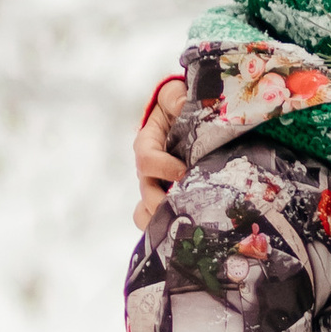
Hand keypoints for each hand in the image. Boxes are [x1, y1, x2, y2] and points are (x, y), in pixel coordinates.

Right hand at [133, 79, 185, 230]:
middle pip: (145, 192)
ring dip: (159, 221)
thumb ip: (175, 97)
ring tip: (181, 226)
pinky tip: (183, 236)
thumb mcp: (175, 95)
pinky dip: (162, 230)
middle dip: (162, 201)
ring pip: (143, 213)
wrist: (187, 118)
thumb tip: (181, 106)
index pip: (146, 159)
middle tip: (186, 204)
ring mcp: (154, 187)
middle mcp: (147, 170)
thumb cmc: (179, 105)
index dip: (163, 168)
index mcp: (147, 144)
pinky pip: (153, 222)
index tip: (184, 171)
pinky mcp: (165, 199)